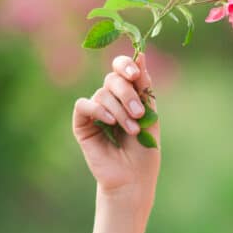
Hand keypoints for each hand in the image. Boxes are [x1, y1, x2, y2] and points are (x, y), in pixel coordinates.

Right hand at [73, 53, 160, 204]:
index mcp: (128, 94)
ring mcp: (95, 111)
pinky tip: (109, 122)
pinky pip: (84, 105)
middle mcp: (110, 100)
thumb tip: (141, 54)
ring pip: (102, 93)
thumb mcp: (150, 114)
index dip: (126, 65)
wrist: (134, 178)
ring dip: (120, 110)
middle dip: (127, 93)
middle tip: (139, 113)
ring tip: (131, 130)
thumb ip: (144, 87)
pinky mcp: (82, 124)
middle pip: (113, 79)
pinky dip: (98, 110)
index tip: (136, 73)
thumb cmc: (144, 149)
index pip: (122, 69)